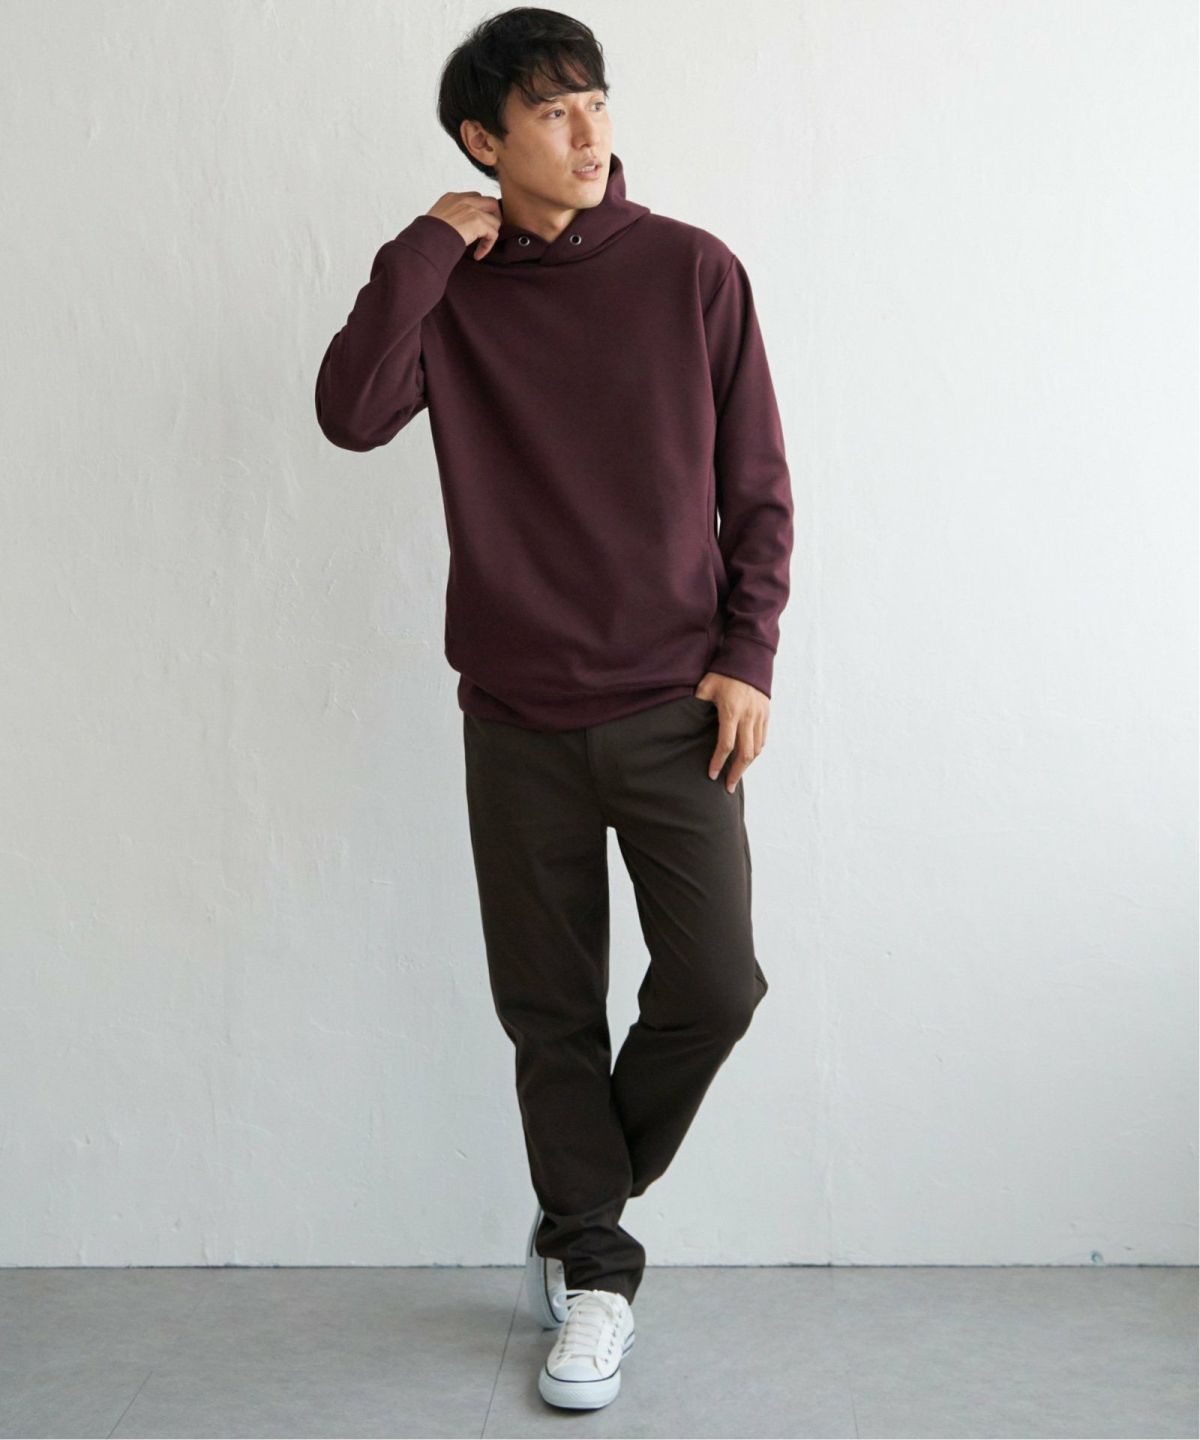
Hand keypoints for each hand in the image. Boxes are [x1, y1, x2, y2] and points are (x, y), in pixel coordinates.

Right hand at [426, 191, 502, 260]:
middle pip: (490, 202)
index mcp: (452, 197)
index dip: (480, 211)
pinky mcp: (477, 221)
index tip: (476, 227)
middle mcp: (463, 200)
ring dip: (491, 234)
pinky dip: (488, 246)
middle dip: (494, 217)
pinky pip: (493, 234)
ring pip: (495, 219)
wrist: (425, 238)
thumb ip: (449, 219)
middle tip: (488, 233)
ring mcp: (471, 209)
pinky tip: (478, 255)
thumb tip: (456, 230)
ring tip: (481, 247)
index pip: (474, 197)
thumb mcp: (436, 220)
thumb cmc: (426, 235)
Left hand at [693, 674, 769, 791]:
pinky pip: (763, 739)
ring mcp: (760, 716)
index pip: (726, 744)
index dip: (719, 762)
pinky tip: (747, 759)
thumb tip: (684, 719)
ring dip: (747, 765)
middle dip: (736, 772)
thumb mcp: (706, 686)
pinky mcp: (766, 714)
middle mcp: (748, 716)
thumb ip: (697, 704)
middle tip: (727, 786)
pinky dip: (755, 752)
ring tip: (736, 775)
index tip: (712, 775)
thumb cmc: (724, 673)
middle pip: (745, 753)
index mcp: (731, 711)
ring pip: (757, 749)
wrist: (749, 660)